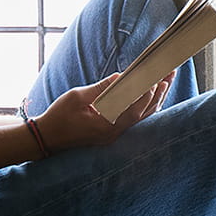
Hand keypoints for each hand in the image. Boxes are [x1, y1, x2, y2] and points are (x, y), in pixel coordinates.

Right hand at [34, 71, 175, 152]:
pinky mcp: (110, 134)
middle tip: (169, 76)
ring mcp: (113, 135)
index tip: (158, 78)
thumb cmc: (58, 117)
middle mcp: (113, 133)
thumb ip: (100, 88)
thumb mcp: (77, 97)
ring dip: (154, 101)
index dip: (148, 93)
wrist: (46, 139)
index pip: (134, 109)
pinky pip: (133, 121)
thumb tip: (120, 76)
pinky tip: (151, 98)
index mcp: (105, 125)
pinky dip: (144, 109)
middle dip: (158, 94)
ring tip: (165, 84)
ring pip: (140, 119)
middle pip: (143, 113)